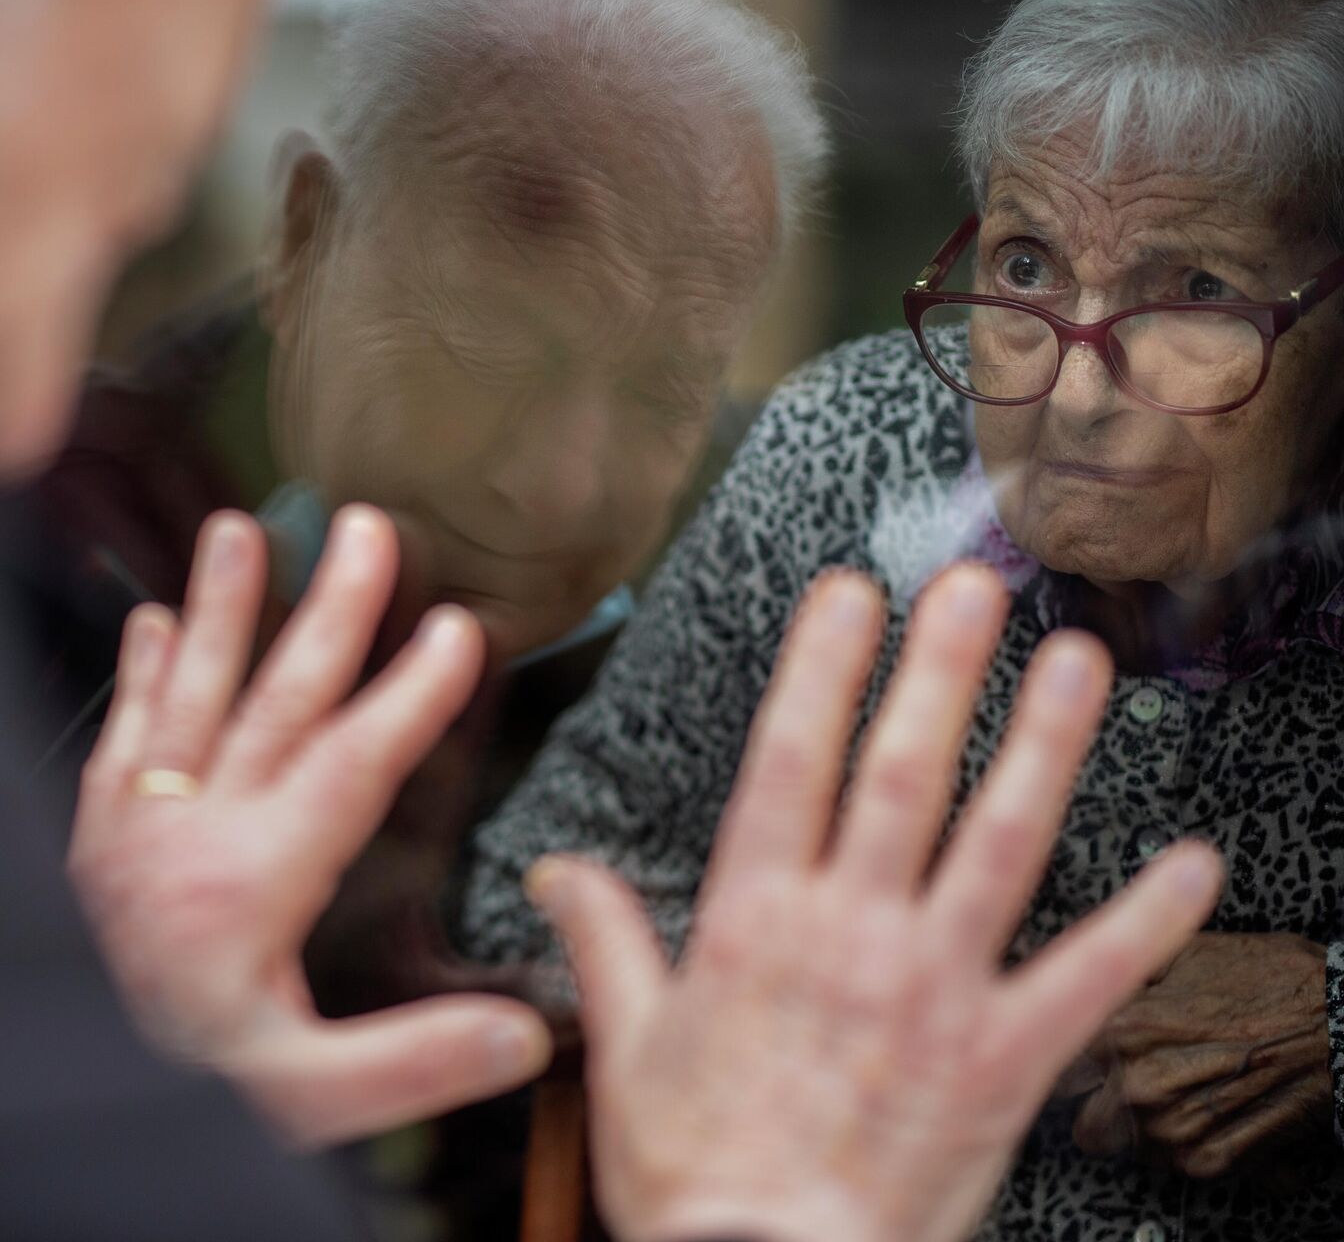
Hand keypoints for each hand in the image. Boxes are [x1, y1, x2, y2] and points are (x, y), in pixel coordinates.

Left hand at [68, 505, 551, 1147]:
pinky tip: (148, 622)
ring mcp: (133, 829)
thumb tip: (521, 1034)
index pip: (349, 767)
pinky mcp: (93, 839)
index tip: (458, 628)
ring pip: (186, 697)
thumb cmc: (181, 1092)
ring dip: (217, 611)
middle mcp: (189, 836)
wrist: (49, 1096)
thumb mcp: (302, 1099)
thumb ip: (406, 1061)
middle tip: (364, 530)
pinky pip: (119, 737)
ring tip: (238, 530)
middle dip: (328, 613)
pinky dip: (137, 677)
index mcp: (251, 884)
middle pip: (274, 703)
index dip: (410, 695)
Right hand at [525, 567, 1225, 1241]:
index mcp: (755, 921)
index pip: (792, 762)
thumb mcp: (625, 1046)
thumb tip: (557, 870)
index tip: (849, 594)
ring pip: (1002, 842)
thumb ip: (604, 941)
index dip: (823, 668)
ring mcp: (937, 989)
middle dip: (940, 668)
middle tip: (973, 584)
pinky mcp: (1004, 1059)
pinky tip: (1195, 863)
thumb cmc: (694, 1169)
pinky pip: (1091, 977)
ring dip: (1046, 744)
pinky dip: (1150, 919)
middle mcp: (852, 934)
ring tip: (1078, 661)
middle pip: (904, 775)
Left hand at [1072, 930, 1332, 1184]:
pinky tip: (1216, 1113)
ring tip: (1186, 1096)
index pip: (1057, 1066)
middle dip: (1103, 1109)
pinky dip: (1193, 1145)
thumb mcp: (1186, 952)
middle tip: (1135, 1088)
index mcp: (1120, 1030)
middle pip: (1086, 1122)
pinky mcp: (1211, 1159)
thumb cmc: (1272, 981)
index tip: (1090, 1062)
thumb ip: (1122, 970)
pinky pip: (1176, 1165)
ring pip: (1129, 1149)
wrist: (1343, 1022)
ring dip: (1147, 1130)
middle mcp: (1137, 1084)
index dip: (1073, 1064)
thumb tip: (1081, 970)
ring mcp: (1174, 1128)